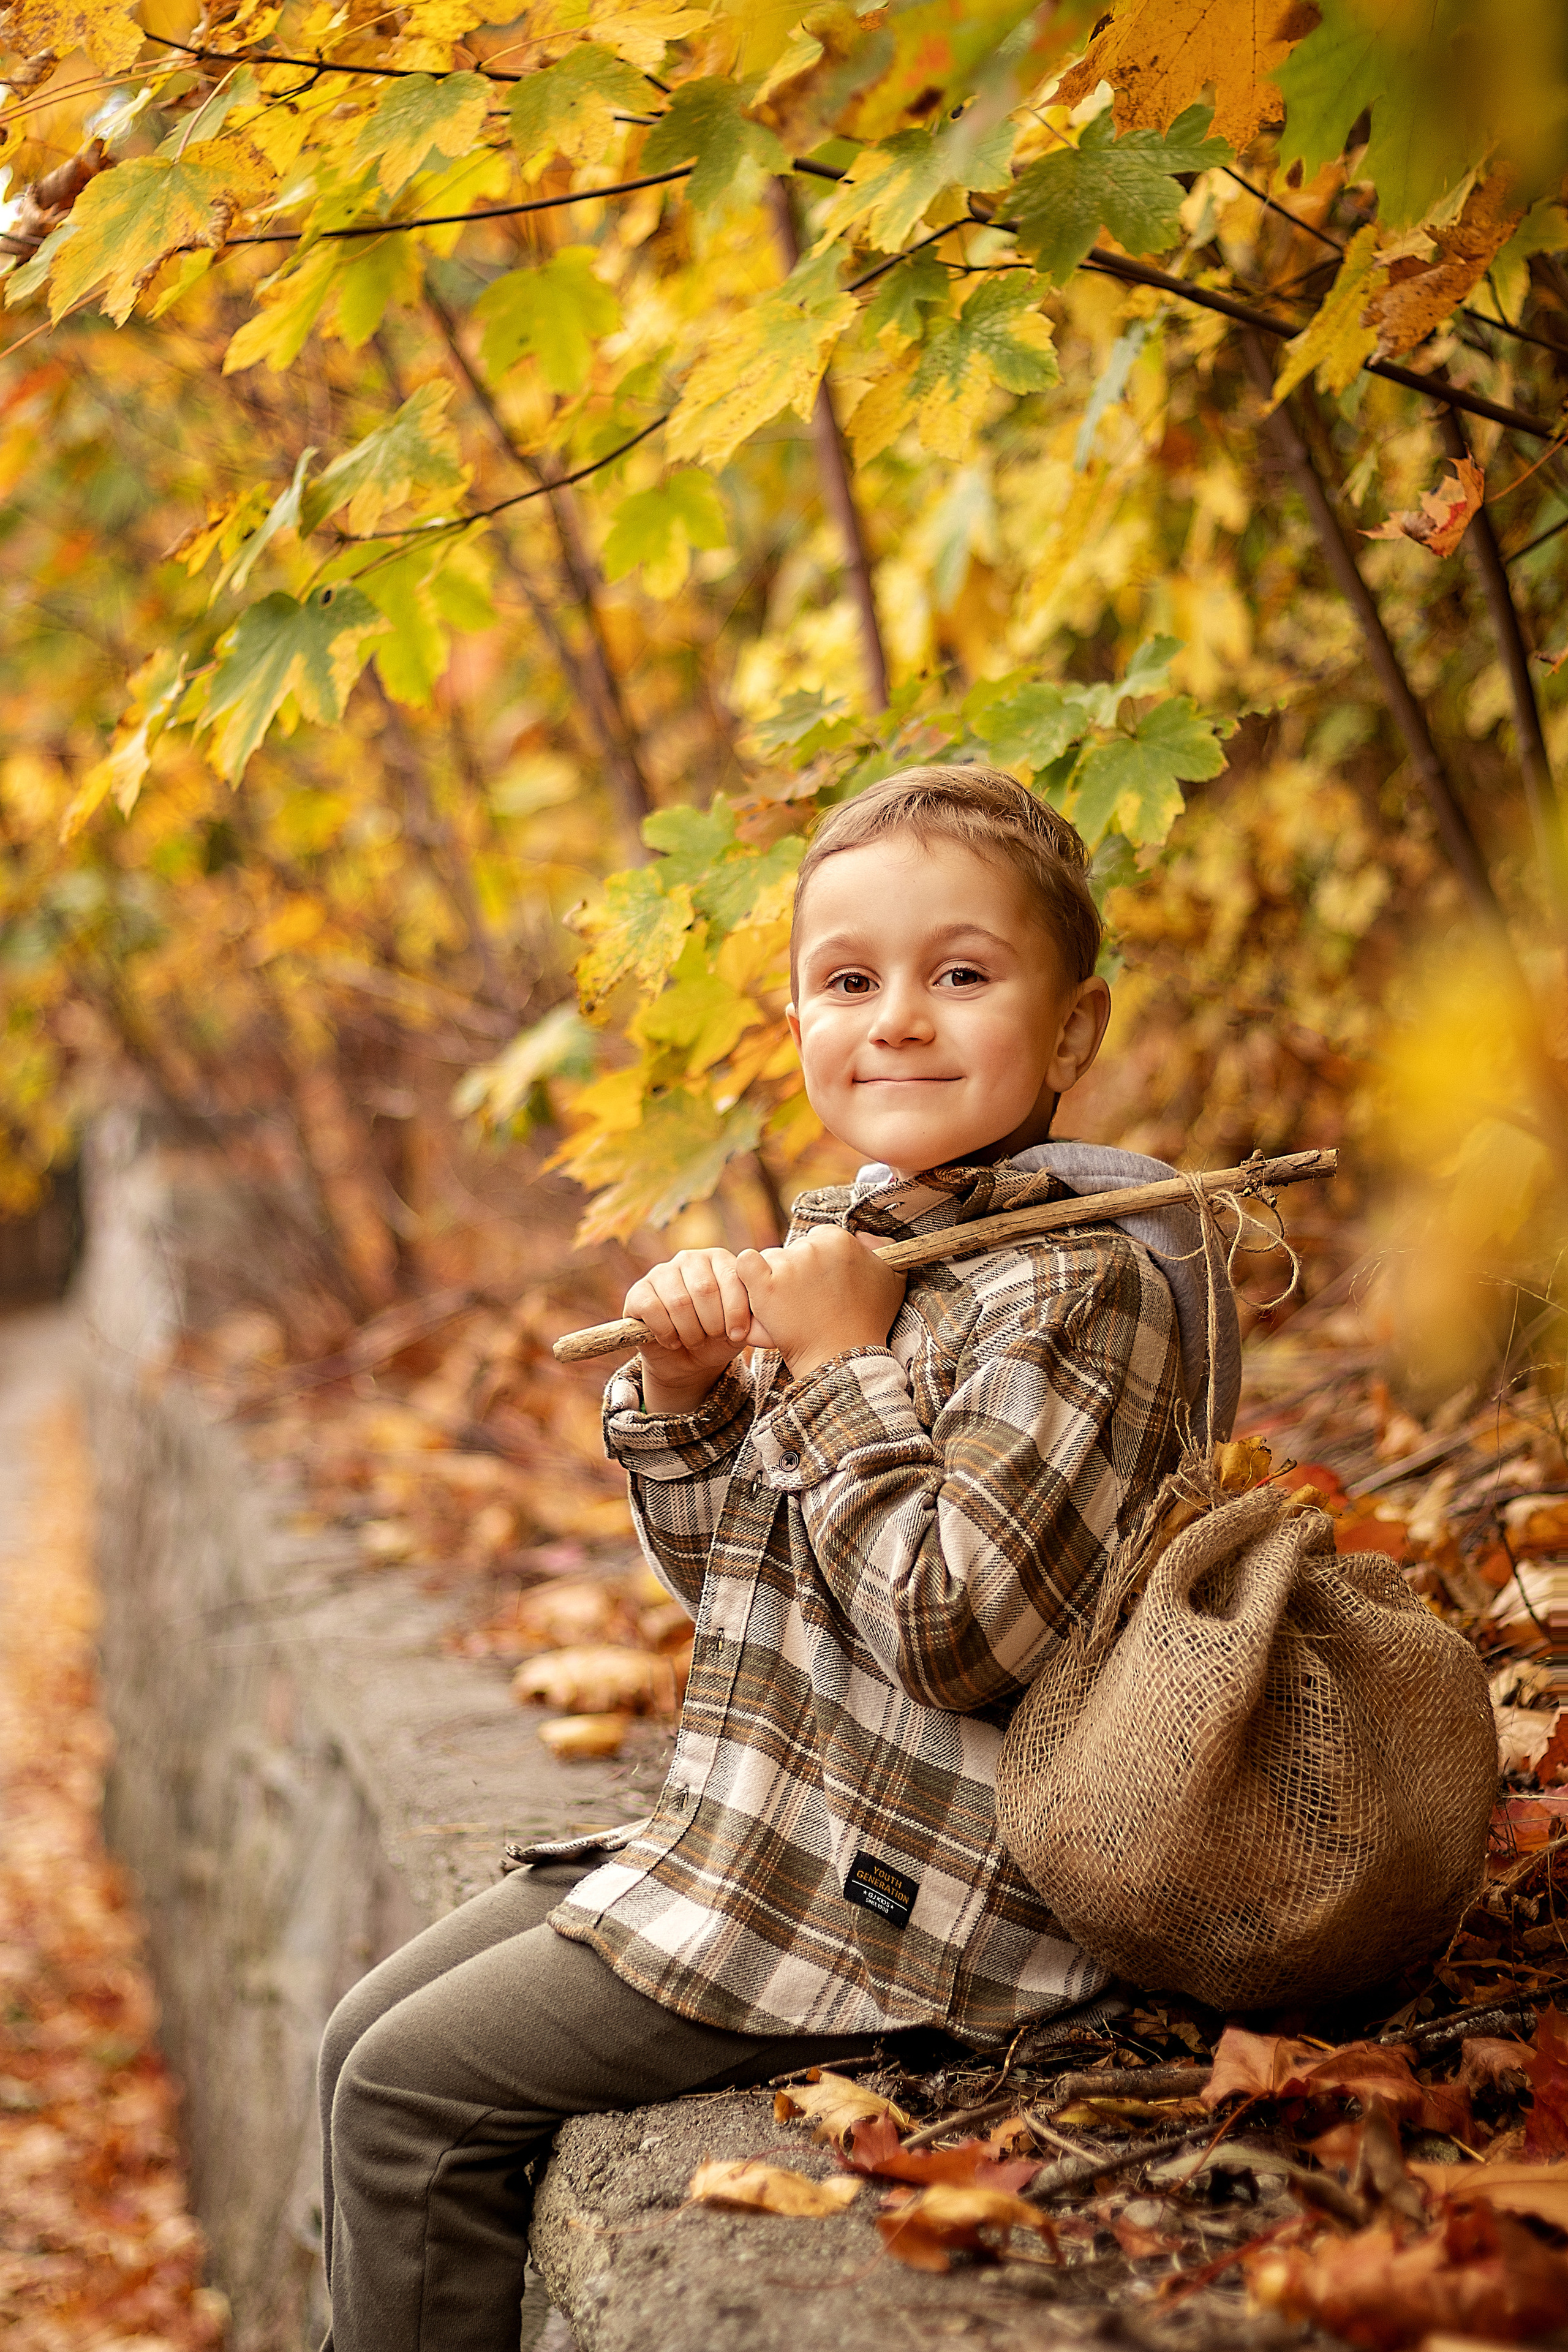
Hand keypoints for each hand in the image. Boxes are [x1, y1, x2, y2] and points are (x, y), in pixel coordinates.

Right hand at [624, 1248, 771, 1414]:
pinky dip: (666, 1332)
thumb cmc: (719, 1337)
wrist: (688, 1359)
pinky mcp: (638, 1291)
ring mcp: (661, 1272)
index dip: (736, 1311)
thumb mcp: (742, 1327)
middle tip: (712, 1338)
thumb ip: (752, 1315)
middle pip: (704, 1290)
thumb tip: (757, 1314)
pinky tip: (672, 1341)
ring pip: (678, 1301)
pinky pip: (652, 1309)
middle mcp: (690, 1259)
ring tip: (695, 1341)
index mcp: (719, 1259)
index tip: (738, 1335)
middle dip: (713, 1323)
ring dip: (690, 1332)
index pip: (732, 1277)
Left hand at [736, 1227, 905, 1382]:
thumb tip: (863, 1236)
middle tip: (807, 1301)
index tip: (821, 1286)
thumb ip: (881, 1247)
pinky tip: (760, 1292)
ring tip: (790, 1307)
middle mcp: (813, 1248)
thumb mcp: (892, 1279)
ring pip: (771, 1258)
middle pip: (793, 1249)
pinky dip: (748, 1276)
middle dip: (797, 1271)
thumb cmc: (869, 1322)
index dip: (817, 1263)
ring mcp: (787, 1266)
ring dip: (775, 1277)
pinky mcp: (765, 1286)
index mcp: (840, 1240)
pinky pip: (745, 1264)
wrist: (843, 1359)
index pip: (817, 1239)